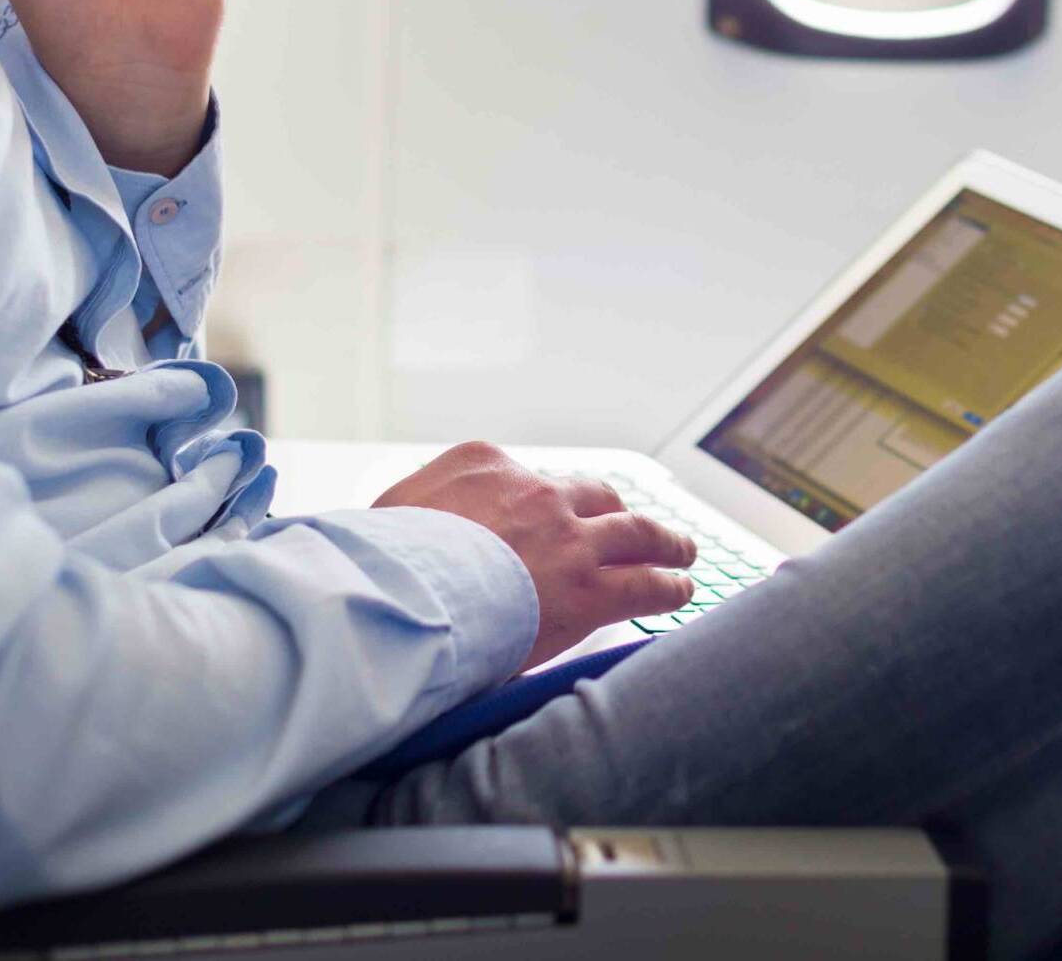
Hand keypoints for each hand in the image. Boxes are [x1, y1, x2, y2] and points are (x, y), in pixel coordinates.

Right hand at [374, 441, 697, 670]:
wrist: (400, 597)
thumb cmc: (380, 564)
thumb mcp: (387, 513)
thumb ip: (415, 510)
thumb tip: (407, 526)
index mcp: (483, 463)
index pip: (529, 478)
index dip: (544, 503)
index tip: (550, 516)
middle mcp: (534, 490)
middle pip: (592, 493)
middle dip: (613, 510)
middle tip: (629, 523)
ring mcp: (568, 536)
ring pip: (634, 530)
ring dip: (662, 540)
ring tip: (681, 549)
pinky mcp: (589, 586)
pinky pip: (644, 582)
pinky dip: (669, 584)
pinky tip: (681, 588)